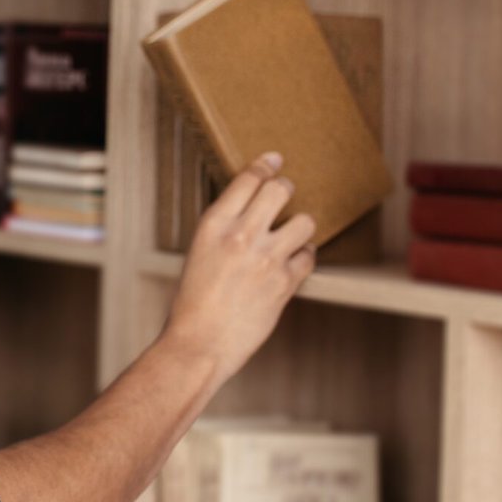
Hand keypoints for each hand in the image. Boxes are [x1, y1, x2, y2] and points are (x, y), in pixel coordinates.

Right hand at [164, 152, 316, 381]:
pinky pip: (309, 256)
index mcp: (213, 225)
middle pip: (280, 190)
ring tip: (292, 234)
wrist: (200, 342)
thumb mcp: (199, 253)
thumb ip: (225, 230)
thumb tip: (251, 212)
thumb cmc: (192, 302)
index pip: (248, 180)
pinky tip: (294, 261)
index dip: (266, 165)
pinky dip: (304, 256)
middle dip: (286, 189)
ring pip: (305, 221)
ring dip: (301, 225)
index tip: (275, 159)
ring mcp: (267, 258)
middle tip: (286, 194)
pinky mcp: (286, 282)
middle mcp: (241, 235)